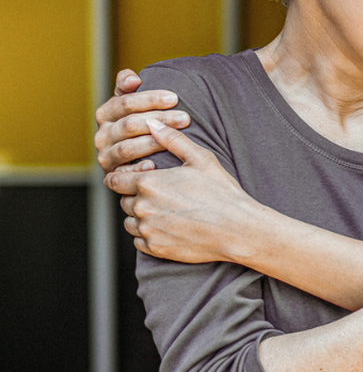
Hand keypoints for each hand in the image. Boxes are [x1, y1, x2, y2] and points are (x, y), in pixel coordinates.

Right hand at [94, 68, 189, 172]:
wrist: (134, 155)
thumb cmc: (139, 122)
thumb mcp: (131, 103)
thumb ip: (127, 86)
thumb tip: (132, 78)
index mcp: (106, 113)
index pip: (126, 103)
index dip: (150, 99)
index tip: (174, 98)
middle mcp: (102, 135)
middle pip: (130, 125)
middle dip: (160, 120)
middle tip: (185, 118)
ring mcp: (106, 156)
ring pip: (128, 148)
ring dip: (154, 142)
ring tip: (178, 137)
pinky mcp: (113, 174)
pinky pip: (125, 173)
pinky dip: (139, 168)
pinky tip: (155, 165)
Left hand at [104, 119, 261, 262]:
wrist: (238, 229)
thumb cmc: (222, 192)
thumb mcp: (201, 159)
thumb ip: (172, 139)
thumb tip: (152, 123)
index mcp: (148, 183)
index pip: (115, 179)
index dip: (124, 177)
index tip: (135, 177)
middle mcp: (142, 207)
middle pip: (123, 200)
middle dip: (136, 196)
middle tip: (161, 195)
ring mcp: (147, 230)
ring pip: (130, 222)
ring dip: (141, 216)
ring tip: (166, 211)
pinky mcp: (155, 248)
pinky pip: (139, 241)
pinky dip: (149, 235)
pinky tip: (169, 227)